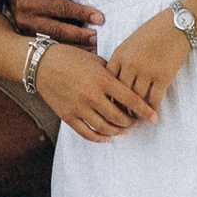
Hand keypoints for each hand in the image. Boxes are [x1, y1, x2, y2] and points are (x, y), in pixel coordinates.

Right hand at [9, 0, 101, 45]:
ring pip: (54, 42)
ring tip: (94, 46)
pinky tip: (82, 50)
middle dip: (79, 35)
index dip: (81, 13)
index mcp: (31, 0)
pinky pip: (51, 47)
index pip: (61, 8)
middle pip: (57, 30)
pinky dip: (68, 50)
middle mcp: (27, 18)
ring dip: (75, 46)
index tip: (99, 18)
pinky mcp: (29, 40)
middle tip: (97, 37)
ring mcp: (26, 32)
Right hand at [34, 44, 156, 140]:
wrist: (42, 64)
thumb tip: (129, 85)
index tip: (154, 117)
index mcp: (102, 79)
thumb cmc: (71, 58)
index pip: (130, 99)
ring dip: (118, 131)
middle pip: (119, 117)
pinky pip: (87, 133)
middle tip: (136, 122)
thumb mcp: (95, 60)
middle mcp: (92, 95)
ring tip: (123, 128)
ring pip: (105, 127)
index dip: (144, 110)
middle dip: (131, 122)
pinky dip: (100, 138)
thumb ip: (112, 74)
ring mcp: (79, 107)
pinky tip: (107, 137)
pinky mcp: (67, 116)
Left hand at [105, 14, 195, 112]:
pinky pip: (155, 100)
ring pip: (137, 100)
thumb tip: (114, 80)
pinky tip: (152, 117)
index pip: (107, 82)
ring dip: (136, 113)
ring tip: (136, 121)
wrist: (178, 24)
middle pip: (120, 94)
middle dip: (120, 109)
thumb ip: (121, 59)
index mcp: (120, 54)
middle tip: (120, 120)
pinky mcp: (163, 77)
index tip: (108, 106)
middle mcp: (130, 64)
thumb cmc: (154, 30)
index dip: (107, 97)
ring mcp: (147, 71)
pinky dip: (152, 111)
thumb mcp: (131, 41)